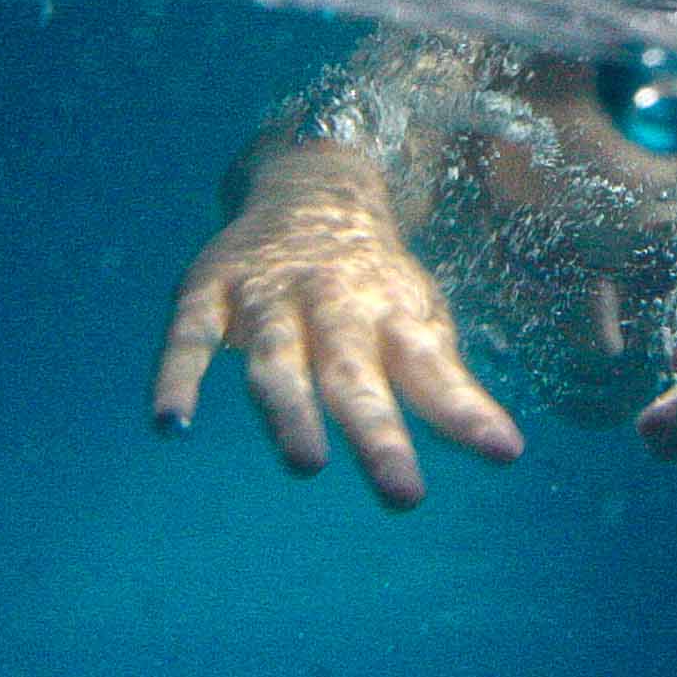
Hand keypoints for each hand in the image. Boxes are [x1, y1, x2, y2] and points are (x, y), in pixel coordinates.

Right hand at [153, 144, 522, 508]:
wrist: (312, 181)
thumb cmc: (372, 279)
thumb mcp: (416, 319)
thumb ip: (449, 387)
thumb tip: (507, 452)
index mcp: (389, 315)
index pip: (432, 368)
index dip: (466, 412)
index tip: (505, 454)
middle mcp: (332, 305)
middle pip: (354, 376)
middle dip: (378, 434)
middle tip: (404, 495)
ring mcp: (268, 298)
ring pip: (278, 358)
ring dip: (291, 410)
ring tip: (307, 462)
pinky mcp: (208, 291)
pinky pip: (189, 337)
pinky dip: (177, 376)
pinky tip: (169, 423)